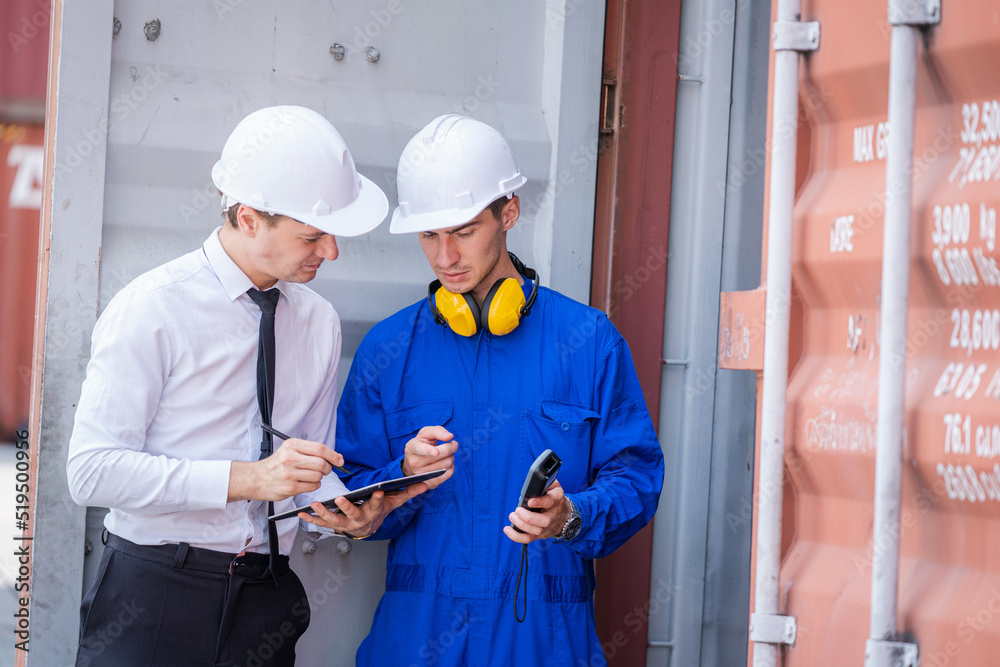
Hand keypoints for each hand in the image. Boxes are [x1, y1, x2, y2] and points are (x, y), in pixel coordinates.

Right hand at [228, 438, 344, 501]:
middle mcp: (290, 458)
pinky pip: (312, 487)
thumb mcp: (290, 449)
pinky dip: (314, 485)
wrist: (257, 478)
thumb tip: (336, 457)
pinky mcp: (290, 488)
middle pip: (321, 463)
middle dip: (327, 468)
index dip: (333, 455)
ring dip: (319, 478)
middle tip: (324, 470)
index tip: (339, 460)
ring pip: (318, 476)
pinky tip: (306, 483)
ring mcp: (289, 474)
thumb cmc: (277, 464)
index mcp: (292, 445)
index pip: (320, 448)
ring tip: (310, 476)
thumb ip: (311, 451)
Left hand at [297, 483, 429, 537]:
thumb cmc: (379, 511)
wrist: (368, 529)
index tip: (379, 490)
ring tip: (316, 504)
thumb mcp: (395, 502)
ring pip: (334, 520)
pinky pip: (321, 524)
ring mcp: (345, 524)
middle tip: (340, 499)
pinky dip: (311, 519)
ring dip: (324, 513)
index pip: (378, 504)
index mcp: (374, 511)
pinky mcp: (333, 526)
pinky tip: (301, 513)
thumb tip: (426, 483)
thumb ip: (409, 492)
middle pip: (353, 513)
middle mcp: (359, 519)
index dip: (379, 498)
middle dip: (346, 506)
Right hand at [401, 426, 457, 489]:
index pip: (420, 449)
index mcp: (412, 447)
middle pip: (440, 455)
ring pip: (446, 464)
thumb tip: (450, 436)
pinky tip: (446, 463)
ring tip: (447, 455)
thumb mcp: (426, 433)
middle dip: (451, 447)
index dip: (429, 450)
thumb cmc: (422, 444)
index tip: (436, 452)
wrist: (412, 462)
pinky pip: (448, 474)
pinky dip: (451, 467)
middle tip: (453, 444)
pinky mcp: (428, 483)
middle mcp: (414, 462)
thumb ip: (438, 431)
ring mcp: (420, 475)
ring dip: (451, 457)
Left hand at [503, 480, 570, 543]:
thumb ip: (547, 481)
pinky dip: (516, 536)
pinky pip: (528, 539)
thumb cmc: (555, 498)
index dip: (540, 502)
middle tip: (518, 510)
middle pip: (543, 521)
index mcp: (556, 501)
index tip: (530, 501)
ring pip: (535, 531)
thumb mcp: (555, 487)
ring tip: (512, 515)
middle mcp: (552, 517)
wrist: (565, 515)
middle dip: (528, 517)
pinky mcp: (540, 535)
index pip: (550, 502)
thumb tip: (537, 479)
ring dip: (521, 525)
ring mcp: (546, 528)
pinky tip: (507, 529)